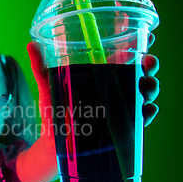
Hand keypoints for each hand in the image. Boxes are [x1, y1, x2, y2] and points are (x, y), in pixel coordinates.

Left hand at [26, 41, 159, 127]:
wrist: (51, 145)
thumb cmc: (53, 114)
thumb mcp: (48, 88)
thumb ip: (41, 68)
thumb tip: (31, 44)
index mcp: (99, 77)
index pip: (123, 58)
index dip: (137, 45)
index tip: (148, 35)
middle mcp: (113, 91)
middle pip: (139, 74)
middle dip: (149, 65)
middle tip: (148, 61)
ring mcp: (118, 110)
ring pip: (143, 95)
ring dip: (151, 88)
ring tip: (147, 85)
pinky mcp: (119, 129)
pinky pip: (139, 121)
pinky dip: (146, 115)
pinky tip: (146, 110)